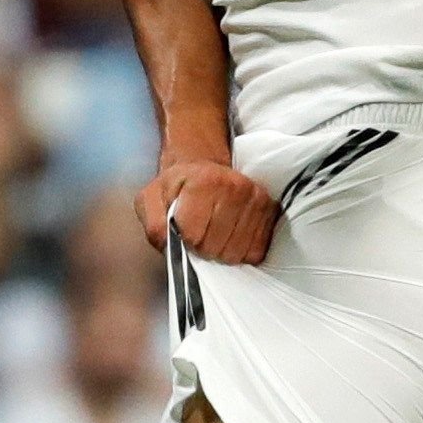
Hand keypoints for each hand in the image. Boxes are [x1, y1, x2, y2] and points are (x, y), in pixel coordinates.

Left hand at [138, 156, 276, 264]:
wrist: (205, 169)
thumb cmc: (178, 187)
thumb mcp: (152, 199)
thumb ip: (153, 223)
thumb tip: (168, 246)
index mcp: (203, 182)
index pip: (193, 236)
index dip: (184, 242)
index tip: (184, 232)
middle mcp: (234, 187)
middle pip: (214, 247)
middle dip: (202, 249)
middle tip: (199, 234)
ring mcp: (255, 199)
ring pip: (235, 253)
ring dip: (221, 253)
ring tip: (214, 235)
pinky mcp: (270, 212)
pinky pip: (254, 252)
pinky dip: (240, 252)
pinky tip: (231, 236)